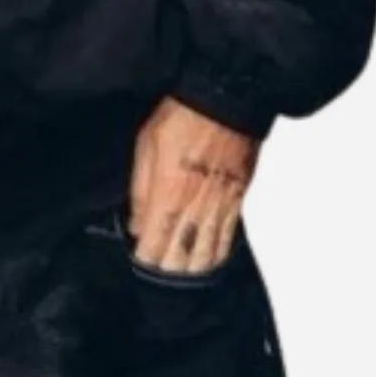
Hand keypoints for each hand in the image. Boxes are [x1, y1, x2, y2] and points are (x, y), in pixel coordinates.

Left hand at [129, 98, 258, 273]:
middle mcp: (197, 205)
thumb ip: (141, 189)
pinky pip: (229, 236)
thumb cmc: (180, 116)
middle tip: (157, 276)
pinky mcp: (238, 199)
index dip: (146, 259)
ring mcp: (221, 205)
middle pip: (183, 255)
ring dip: (193, 269)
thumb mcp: (146, 145)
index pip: (156, 241)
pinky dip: (218, 254)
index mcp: (170, 192)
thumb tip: (136, 225)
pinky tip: (210, 262)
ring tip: (181, 277)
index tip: (138, 263)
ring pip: (208, 252)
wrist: (225, 99)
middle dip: (168, 271)